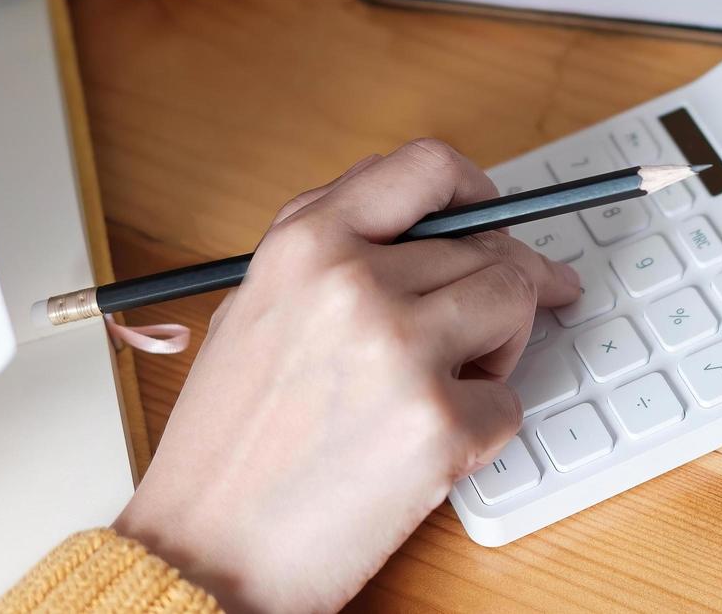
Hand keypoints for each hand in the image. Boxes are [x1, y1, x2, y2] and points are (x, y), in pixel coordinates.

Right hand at [112, 140, 580, 612]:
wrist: (206, 553)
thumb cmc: (229, 444)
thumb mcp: (257, 307)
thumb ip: (339, 250)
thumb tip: (437, 225)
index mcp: (305, 243)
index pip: (429, 169)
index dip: (478, 193)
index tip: (495, 218)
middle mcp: (355, 283)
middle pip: (489, 248)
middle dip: (493, 292)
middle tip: (470, 339)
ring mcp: (403, 351)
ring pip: (515, 304)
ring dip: (496, 348)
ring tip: (433, 389)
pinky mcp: (440, 426)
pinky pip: (510, 401)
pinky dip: (482, 427)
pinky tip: (419, 449)